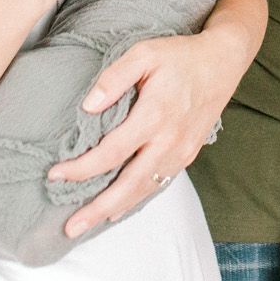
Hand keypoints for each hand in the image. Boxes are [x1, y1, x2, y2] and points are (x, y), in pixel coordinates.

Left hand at [48, 20, 255, 236]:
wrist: (223, 62)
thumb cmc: (180, 56)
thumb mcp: (144, 53)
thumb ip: (114, 78)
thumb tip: (88, 106)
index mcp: (154, 115)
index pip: (111, 152)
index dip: (82, 168)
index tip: (56, 175)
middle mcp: (169, 141)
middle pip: (128, 184)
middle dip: (97, 208)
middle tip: (71, 227)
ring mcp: (181, 152)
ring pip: (144, 190)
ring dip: (115, 209)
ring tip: (88, 223)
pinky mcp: (187, 155)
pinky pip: (158, 184)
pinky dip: (136, 199)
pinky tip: (119, 207)